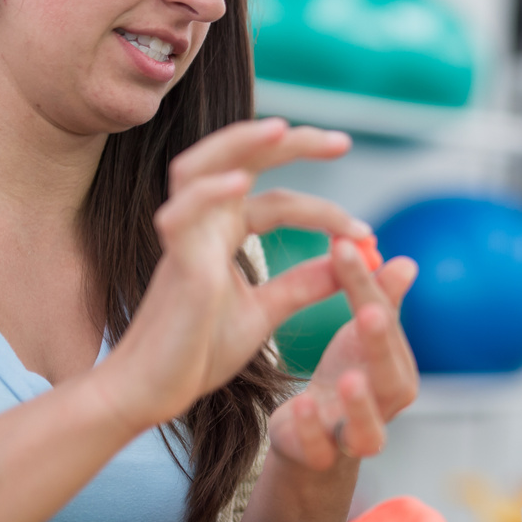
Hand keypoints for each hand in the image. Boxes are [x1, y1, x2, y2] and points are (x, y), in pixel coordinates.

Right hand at [96, 119, 364, 429]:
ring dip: (239, 144)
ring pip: (200, 168)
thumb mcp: (266, 312)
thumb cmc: (198, 352)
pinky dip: (210, 193)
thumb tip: (349, 261)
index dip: (325, 212)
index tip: (367, 234)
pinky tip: (241, 183)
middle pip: (239, 160)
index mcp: (223, 235)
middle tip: (342, 141)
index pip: (278, 200)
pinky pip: (181, 216)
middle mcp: (202, 226)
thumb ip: (303, 284)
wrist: (154, 391)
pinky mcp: (173, 265)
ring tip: (282, 129)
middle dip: (289, 144)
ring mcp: (183, 240)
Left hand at [268, 241, 419, 469]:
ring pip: (369, 429)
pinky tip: (300, 403)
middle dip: (381, 345)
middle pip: (392, 377)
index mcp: (398, 369)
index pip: (385, 323)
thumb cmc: (345, 377)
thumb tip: (406, 262)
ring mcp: (357, 436)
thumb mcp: (359, 338)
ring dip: (359, 404)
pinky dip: (313, 430)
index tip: (344, 247)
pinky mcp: (322, 457)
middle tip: (369, 311)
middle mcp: (387, 405)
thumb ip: (379, 300)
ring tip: (348, 378)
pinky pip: (322, 450)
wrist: (315, 437)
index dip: (368, 286)